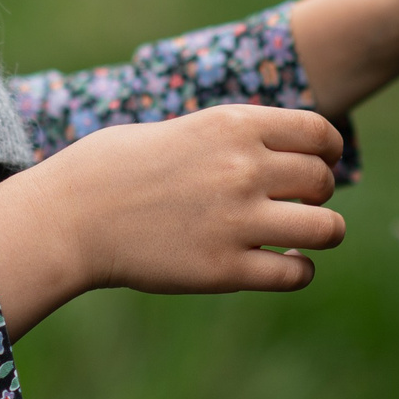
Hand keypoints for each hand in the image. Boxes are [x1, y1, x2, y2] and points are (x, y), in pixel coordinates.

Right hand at [0, 104, 345, 337]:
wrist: (71, 216)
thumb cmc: (116, 168)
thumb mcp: (183, 129)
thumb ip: (233, 137)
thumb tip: (276, 152)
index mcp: (233, 124)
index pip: (318, 132)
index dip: (327, 151)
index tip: (318, 163)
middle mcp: (243, 168)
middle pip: (323, 180)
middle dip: (318, 193)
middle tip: (298, 203)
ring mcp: (237, 220)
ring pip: (326, 229)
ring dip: (323, 233)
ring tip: (302, 237)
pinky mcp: (224, 269)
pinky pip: (295, 273)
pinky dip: (299, 270)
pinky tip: (284, 265)